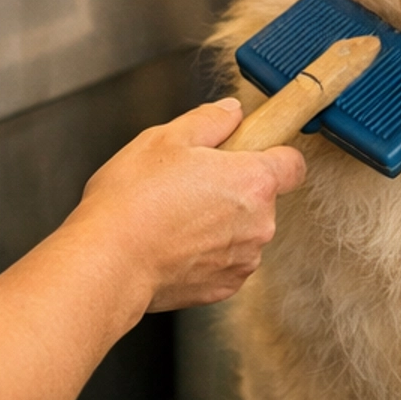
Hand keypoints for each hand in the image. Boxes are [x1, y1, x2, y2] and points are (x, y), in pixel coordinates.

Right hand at [76, 101, 305, 315]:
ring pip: (242, 230)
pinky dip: (205, 252)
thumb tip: (230, 113)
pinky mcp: (224, 286)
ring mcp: (243, 259)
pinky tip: (172, 243)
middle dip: (234, 188)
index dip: (272, 153)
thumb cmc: (133, 201)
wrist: (107, 262)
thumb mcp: (166, 138)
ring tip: (174, 215)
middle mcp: (259, 224)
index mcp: (253, 181)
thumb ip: (210, 121)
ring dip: (219, 222)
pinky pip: (224, 260)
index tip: (251, 152)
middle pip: (262, 197)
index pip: (293, 163)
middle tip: (191, 181)